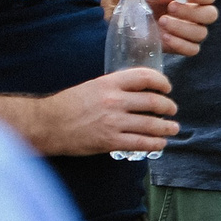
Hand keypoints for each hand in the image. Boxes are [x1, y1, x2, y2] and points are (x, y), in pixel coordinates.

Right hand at [34, 68, 176, 155]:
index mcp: (109, 83)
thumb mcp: (92, 87)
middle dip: (168, 107)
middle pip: (154, 102)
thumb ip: (115, 88)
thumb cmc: (68, 105)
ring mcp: (113, 122)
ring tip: (172, 128)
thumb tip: (139, 92)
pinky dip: (155, 143)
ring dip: (167, 127)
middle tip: (172, 110)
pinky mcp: (110, 141)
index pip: (145, 77)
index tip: (167, 88)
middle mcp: (114, 100)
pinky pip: (141, 143)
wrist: (47, 124)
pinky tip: (160, 143)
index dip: (162, 82)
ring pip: (151, 124)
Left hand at [145, 0, 217, 57]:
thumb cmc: (146, 3)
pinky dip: (179, 44)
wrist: (136, 22)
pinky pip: (192, 49)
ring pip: (201, 33)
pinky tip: (164, 36)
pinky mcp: (186, 47)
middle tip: (170, 8)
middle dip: (191, 12)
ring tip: (162, 21)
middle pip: (211, 15)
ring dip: (181, 27)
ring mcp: (193, 32)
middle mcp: (198, 14)